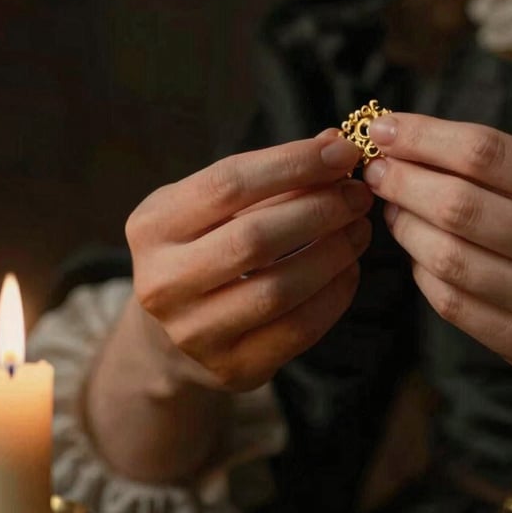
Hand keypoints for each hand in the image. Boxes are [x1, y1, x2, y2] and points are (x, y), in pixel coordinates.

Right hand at [125, 131, 372, 390]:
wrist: (172, 332)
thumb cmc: (204, 247)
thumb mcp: (216, 206)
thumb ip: (270, 175)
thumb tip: (335, 144)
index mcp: (152, 226)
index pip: (228, 185)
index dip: (293, 163)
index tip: (343, 151)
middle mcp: (162, 282)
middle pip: (255, 239)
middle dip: (319, 210)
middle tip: (357, 194)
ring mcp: (194, 332)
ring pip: (280, 289)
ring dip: (333, 252)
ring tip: (359, 228)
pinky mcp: (232, 368)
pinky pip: (298, 330)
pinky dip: (335, 294)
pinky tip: (349, 268)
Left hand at [363, 113, 511, 402]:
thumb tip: (421, 146)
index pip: (484, 153)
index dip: (422, 136)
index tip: (384, 129)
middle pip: (456, 204)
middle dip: (400, 180)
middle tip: (375, 169)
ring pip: (445, 256)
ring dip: (404, 227)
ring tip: (393, 208)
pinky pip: (453, 304)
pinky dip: (424, 273)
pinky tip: (420, 255)